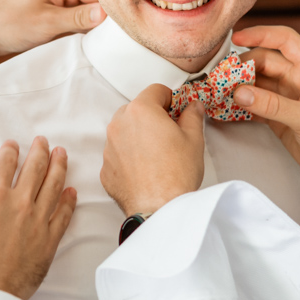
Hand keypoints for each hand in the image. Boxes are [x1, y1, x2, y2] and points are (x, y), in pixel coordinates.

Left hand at [0, 0, 104, 55]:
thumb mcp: (47, 23)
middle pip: (93, 2)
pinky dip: (79, 31)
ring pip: (85, 13)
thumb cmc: (9, 23)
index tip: (121, 30)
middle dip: (99, 21)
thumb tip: (105, 14)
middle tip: (110, 41)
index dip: (109, 11)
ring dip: (88, 27)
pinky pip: (75, 20)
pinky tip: (83, 41)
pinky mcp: (54, 11)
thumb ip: (78, 18)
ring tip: (97, 43)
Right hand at [0, 137, 76, 299]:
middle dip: (40, 151)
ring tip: (62, 154)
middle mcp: (19, 204)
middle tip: (43, 141)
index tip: (13, 144)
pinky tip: (71, 191)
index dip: (10, 150)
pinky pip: (63, 215)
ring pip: (53, 186)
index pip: (6, 163)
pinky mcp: (49, 240)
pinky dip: (68, 201)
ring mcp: (37, 221)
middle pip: (35, 168)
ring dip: (58, 166)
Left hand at [102, 84, 204, 215]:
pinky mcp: (105, 168)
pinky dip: (130, 157)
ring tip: (158, 155)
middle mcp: (119, 125)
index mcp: (140, 111)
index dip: (170, 99)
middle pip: (136, 109)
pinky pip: (118, 154)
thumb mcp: (194, 139)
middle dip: (152, 117)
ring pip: (125, 131)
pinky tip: (146, 170)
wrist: (159, 208)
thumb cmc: (176, 174)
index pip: (155, 91)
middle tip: (170, 133)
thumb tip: (193, 107)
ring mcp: (108, 148)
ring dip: (139, 136)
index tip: (177, 110)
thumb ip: (192, 115)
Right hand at [231, 25, 299, 187]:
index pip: (285, 41)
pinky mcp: (278, 116)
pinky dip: (240, 105)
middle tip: (221, 76)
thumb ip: (273, 105)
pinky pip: (255, 104)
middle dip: (243, 66)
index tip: (238, 37)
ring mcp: (287, 98)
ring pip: (257, 83)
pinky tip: (226, 108)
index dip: (261, 34)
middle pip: (264, 61)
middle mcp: (298, 79)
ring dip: (238, 86)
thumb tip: (240, 92)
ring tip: (218, 91)